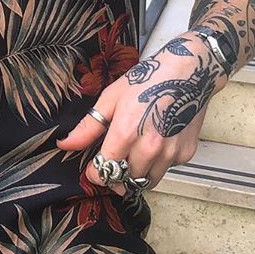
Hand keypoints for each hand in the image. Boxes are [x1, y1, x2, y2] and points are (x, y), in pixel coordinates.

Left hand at [54, 33, 221, 195]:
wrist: (189, 71)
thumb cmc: (148, 79)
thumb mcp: (111, 98)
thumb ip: (88, 127)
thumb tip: (65, 144)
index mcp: (126, 134)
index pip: (104, 172)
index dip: (95, 173)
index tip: (94, 168)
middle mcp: (149, 149)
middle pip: (125, 182)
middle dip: (115, 176)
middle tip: (114, 163)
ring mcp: (169, 153)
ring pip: (147, 182)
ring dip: (137, 175)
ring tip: (133, 156)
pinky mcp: (185, 154)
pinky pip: (166, 170)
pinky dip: (158, 164)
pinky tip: (156, 145)